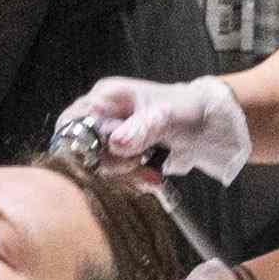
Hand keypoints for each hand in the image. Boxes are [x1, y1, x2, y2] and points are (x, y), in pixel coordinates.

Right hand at [56, 72, 253, 182]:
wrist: (207, 126)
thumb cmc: (186, 109)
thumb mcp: (165, 116)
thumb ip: (140, 128)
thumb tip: (115, 142)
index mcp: (105, 97)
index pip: (71, 124)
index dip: (84, 144)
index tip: (109, 153)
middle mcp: (101, 117)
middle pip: (82, 152)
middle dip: (111, 165)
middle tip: (138, 162)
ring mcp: (109, 139)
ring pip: (98, 169)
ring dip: (125, 177)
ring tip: (151, 171)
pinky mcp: (119, 159)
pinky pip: (113, 178)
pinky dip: (132, 182)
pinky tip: (151, 175)